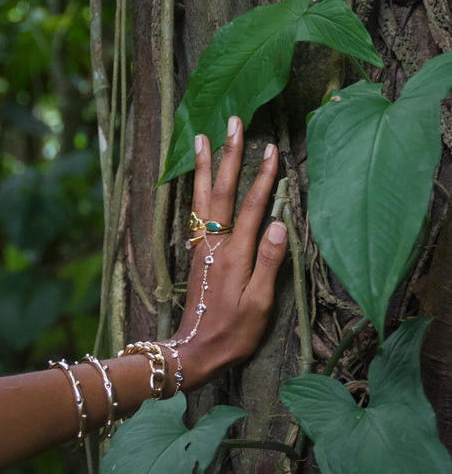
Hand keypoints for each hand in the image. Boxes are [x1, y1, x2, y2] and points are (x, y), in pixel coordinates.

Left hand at [171, 116, 287, 390]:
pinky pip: (195, 213)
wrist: (195, 351)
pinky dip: (196, 189)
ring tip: (204, 137)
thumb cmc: (233, 333)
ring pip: (203, 199)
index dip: (262, 177)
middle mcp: (215, 245)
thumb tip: (278, 222)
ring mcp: (203, 249)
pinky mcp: (196, 255)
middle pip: (222, 192)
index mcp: (234, 255)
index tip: (271, 148)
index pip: (251, 207)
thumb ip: (268, 263)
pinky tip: (198, 179)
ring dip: (205, 166)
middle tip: (232, 122)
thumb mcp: (259, 305)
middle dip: (228, 155)